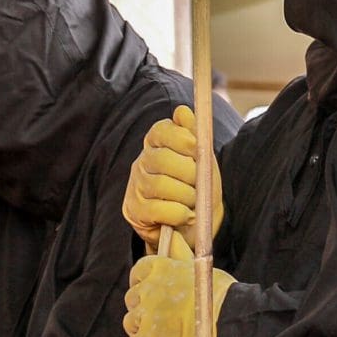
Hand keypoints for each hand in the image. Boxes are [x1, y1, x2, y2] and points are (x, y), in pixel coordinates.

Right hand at [122, 105, 223, 258]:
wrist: (194, 226)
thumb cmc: (197, 187)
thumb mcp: (202, 160)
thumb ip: (195, 134)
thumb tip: (183, 111)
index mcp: (157, 144)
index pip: (162, 130)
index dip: (181, 137)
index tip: (197, 148)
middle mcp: (142, 162)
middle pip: (162, 159)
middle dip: (189, 172)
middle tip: (200, 182)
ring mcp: (136, 186)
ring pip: (160, 185)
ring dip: (186, 195)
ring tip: (195, 201)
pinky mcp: (134, 211)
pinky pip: (157, 209)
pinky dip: (178, 213)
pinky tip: (186, 215)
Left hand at [122, 255, 235, 336]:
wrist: (226, 323)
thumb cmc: (220, 294)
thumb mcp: (199, 265)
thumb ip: (180, 254)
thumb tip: (173, 234)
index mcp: (159, 267)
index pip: (138, 271)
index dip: (144, 284)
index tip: (151, 292)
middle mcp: (147, 288)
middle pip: (132, 299)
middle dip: (143, 309)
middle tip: (160, 318)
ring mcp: (145, 314)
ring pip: (131, 323)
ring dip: (143, 330)